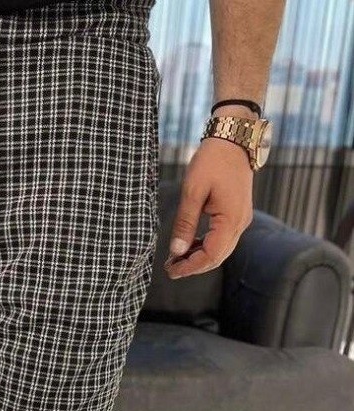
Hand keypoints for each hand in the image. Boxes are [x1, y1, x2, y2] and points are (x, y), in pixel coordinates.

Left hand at [164, 134, 254, 279]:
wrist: (233, 140)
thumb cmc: (212, 161)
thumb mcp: (193, 191)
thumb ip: (185, 223)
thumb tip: (176, 251)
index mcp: (231, 219)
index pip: (210, 255)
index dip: (190, 267)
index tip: (170, 270)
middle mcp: (240, 223)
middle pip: (217, 257)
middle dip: (193, 266)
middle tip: (169, 268)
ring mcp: (241, 220)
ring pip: (220, 250)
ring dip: (198, 257)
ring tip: (176, 258)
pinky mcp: (237, 215)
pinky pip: (222, 239)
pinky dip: (205, 246)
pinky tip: (189, 245)